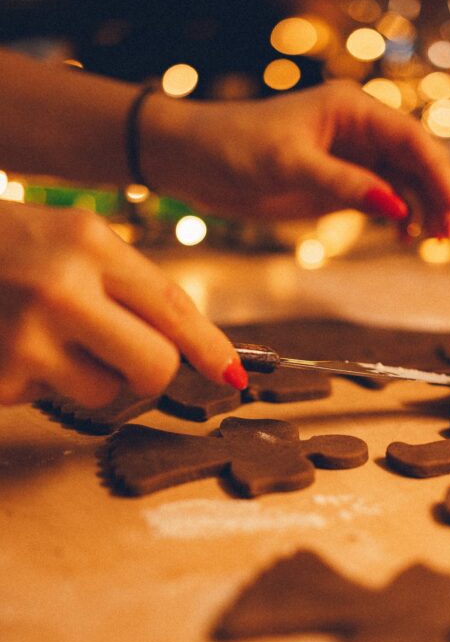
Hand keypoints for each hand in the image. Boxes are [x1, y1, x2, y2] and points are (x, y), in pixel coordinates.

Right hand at [0, 202, 246, 406]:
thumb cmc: (12, 247)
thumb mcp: (74, 240)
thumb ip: (131, 286)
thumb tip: (192, 349)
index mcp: (89, 243)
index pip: (173, 307)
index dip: (210, 348)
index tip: (234, 376)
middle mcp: (59, 289)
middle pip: (154, 367)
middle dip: (149, 370)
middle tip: (122, 353)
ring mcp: (24, 338)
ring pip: (107, 395)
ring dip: (89, 376)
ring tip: (47, 336)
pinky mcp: (0, 378)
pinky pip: (54, 401)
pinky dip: (42, 382)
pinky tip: (15, 346)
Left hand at [147, 80, 449, 238]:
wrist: (193, 160)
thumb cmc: (236, 147)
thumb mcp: (290, 166)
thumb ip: (345, 185)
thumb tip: (397, 207)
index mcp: (352, 109)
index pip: (412, 138)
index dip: (439, 173)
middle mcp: (358, 130)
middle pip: (416, 160)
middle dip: (438, 194)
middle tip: (447, 233)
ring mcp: (350, 158)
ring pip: (404, 181)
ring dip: (422, 208)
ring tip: (431, 240)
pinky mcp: (337, 183)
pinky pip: (381, 198)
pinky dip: (397, 216)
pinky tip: (403, 236)